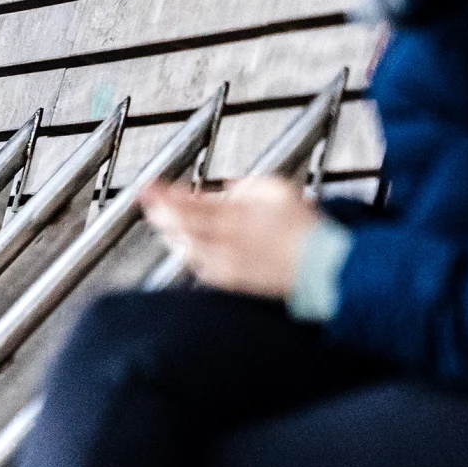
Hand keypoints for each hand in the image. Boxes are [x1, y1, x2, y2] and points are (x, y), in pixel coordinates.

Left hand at [136, 174, 319, 298]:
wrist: (320, 264)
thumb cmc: (302, 226)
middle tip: (147, 200)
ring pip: (184, 247)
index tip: (148, 186)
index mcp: (235, 215)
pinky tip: (186, 244)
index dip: (163, 195)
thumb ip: (243, 186)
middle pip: (179, 227)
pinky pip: (198, 266)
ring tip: (161, 218)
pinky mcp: (230, 280)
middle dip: (159, 212)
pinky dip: (189, 252)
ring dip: (170, 232)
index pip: (187, 204)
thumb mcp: (275, 189)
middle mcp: (225, 241)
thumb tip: (223, 188)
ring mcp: (225, 263)